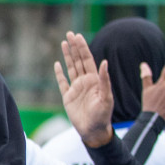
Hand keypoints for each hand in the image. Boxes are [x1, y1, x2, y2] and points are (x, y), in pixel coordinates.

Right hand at [53, 32, 113, 147]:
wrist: (93, 131)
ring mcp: (76, 89)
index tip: (78, 36)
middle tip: (70, 34)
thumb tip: (105, 62)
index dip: (83, 48)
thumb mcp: (106, 97)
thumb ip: (105, 80)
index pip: (87, 59)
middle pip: (78, 60)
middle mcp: (85, 82)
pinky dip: (59, 74)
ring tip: (64, 43)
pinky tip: (57, 64)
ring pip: (71, 68)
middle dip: (75, 47)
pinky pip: (62, 82)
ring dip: (68, 56)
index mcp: (95, 80)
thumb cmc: (103, 115)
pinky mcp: (68, 97)